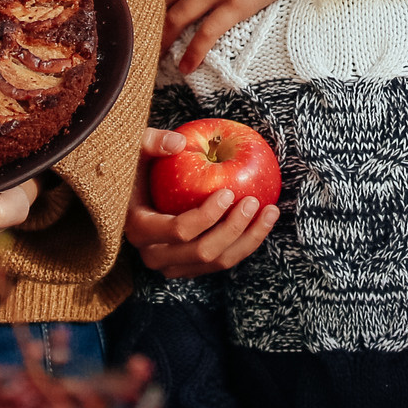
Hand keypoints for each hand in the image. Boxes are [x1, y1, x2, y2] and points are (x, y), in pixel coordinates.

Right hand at [123, 126, 278, 276]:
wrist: (137, 193)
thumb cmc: (139, 166)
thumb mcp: (137, 148)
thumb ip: (152, 141)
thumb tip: (178, 142)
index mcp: (139, 229)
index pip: (179, 231)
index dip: (207, 216)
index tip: (228, 192)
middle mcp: (154, 254)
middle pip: (202, 252)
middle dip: (233, 229)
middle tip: (253, 201)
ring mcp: (173, 265)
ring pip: (217, 262)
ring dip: (248, 240)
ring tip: (270, 212)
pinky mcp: (191, 266)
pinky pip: (222, 260)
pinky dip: (246, 243)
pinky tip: (264, 220)